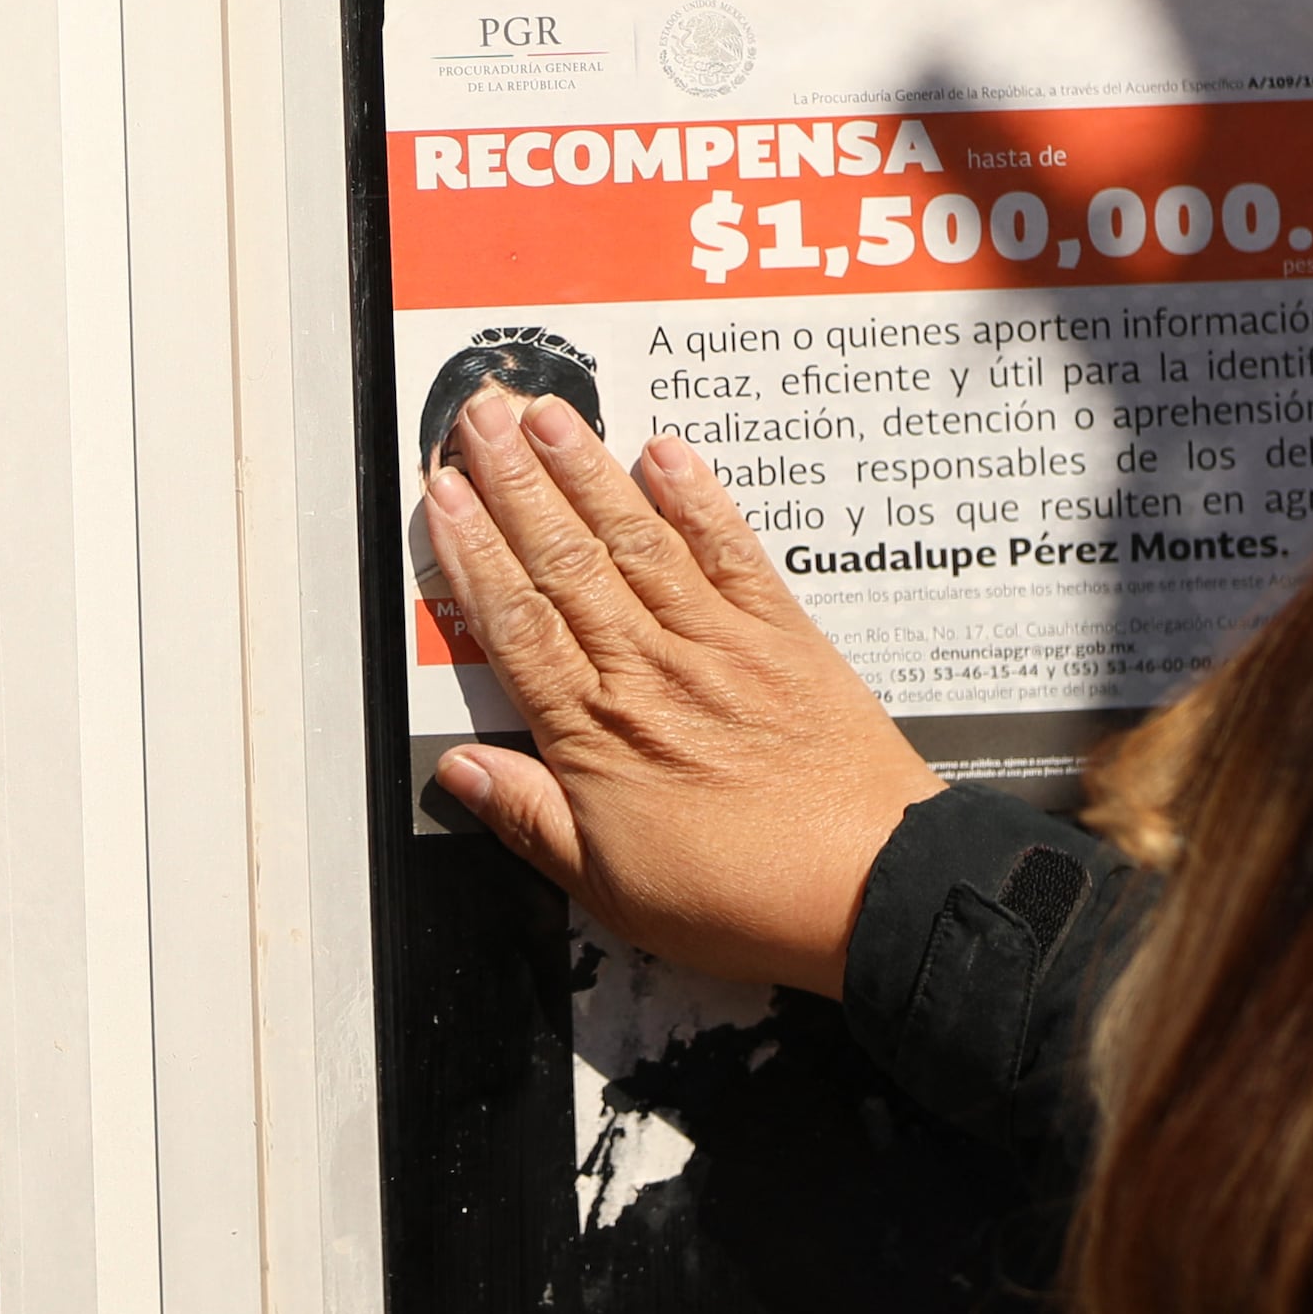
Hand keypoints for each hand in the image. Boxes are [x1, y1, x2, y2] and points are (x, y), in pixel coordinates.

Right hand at [420, 387, 940, 996]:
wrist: (869, 890)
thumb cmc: (746, 898)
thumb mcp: (611, 888)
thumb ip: (531, 818)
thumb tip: (462, 771)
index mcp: (598, 734)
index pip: (515, 623)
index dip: (473, 553)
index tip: (443, 497)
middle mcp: (650, 671)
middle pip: (565, 560)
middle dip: (515, 482)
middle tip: (479, 418)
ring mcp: (717, 644)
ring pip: (635, 540)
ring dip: (587, 471)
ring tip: (549, 414)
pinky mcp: (781, 635)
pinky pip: (730, 550)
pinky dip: (697, 498)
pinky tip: (665, 454)